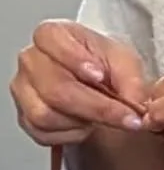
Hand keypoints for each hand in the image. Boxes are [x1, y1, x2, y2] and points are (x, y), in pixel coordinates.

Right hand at [11, 22, 150, 146]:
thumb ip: (131, 79)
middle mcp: (31, 60)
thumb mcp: (125, 61)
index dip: (74, 59)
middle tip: (126, 116)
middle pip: (54, 88)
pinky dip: (72, 134)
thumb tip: (134, 102)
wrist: (98, 85)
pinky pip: (44, 133)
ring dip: (82, 121)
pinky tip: (86, 124)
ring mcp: (23, 90)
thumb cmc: (104, 65)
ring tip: (103, 116)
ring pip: (45, 115)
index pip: (51, 39)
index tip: (100, 76)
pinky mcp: (24, 117)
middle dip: (96, 107)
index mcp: (51, 35)